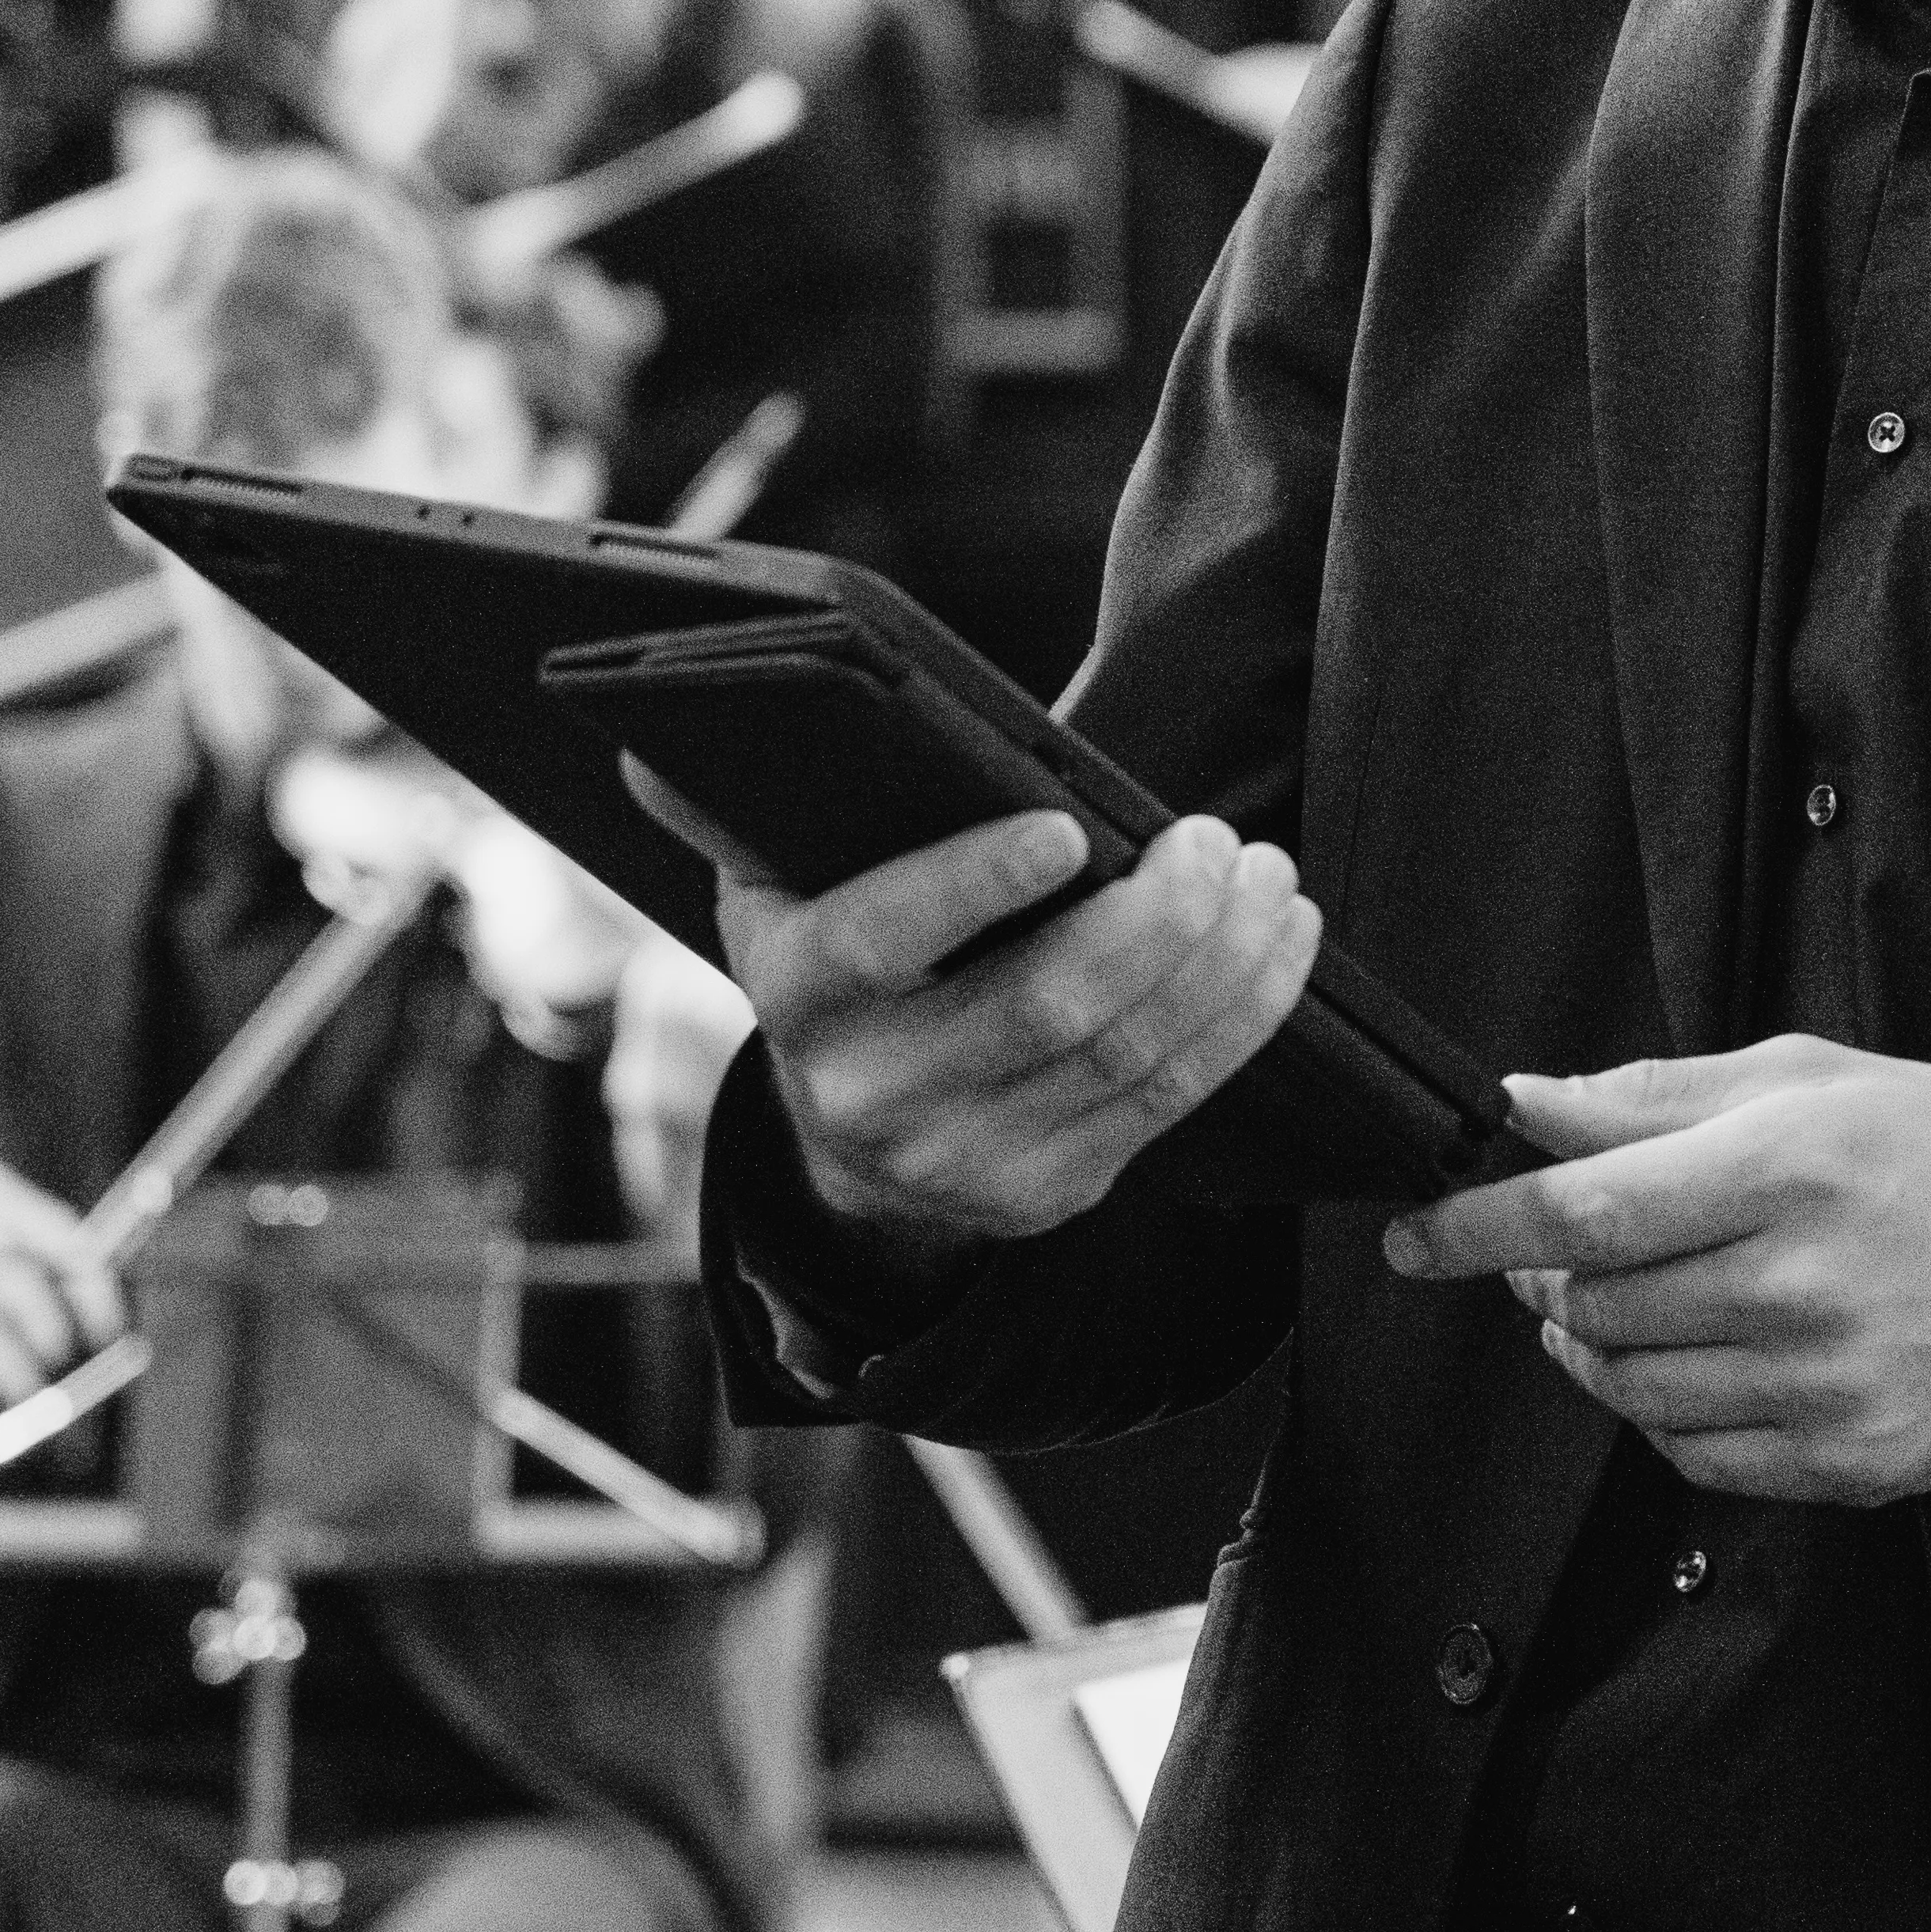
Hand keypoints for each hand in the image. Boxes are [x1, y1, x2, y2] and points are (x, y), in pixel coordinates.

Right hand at [623, 771, 1320, 1250]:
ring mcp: (971, 1160)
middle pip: (1045, 1008)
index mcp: (802, 999)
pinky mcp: (1055, 1193)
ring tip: (1265, 873)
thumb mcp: (769, 899)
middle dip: (1155, 918)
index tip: (1067, 826)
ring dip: (1221, 959)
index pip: (882, 939)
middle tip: (1218, 837)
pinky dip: (1245, 1014)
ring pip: (1126, 1056)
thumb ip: (732, 818)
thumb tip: (647, 738)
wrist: (847, 1159)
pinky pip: (1171, 1100)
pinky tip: (1283, 939)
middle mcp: (876, 1095)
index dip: (975, 884)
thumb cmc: (838, 973)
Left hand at [1382, 1037, 1930, 1507]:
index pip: (1579, 1213)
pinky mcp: (1850, 1464)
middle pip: (1592, 1309)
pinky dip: (1667, 1414)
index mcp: (1784, 1168)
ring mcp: (1825, 1387)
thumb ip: (1659, 1096)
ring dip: (1597, 1351)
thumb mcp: (1809, 1081)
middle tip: (1571, 1255)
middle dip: (1549, 1283)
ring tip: (1632, 1307)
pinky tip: (1703, 1363)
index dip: (1475, 1229)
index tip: (1413, 1238)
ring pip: (1630, 1390)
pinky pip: (1695, 1457)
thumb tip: (1527, 1104)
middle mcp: (1798, 1285)